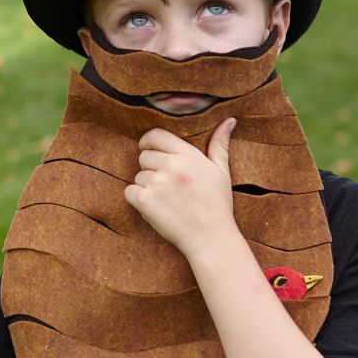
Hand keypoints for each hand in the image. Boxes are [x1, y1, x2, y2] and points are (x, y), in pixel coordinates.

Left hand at [123, 117, 239, 258]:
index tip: (149, 150)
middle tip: (167, 185)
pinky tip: (155, 208)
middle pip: (144, 156)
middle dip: (151, 168)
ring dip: (146, 186)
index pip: (155, 136)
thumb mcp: (221, 171)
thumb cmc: (217, 204)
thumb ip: (219, 144)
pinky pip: (129, 191)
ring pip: (138, 176)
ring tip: (166, 200)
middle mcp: (171, 166)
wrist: (210, 237)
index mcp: (188, 155)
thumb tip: (229, 120)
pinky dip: (137, 200)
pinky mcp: (145, 201)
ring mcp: (157, 184)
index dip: (148, 142)